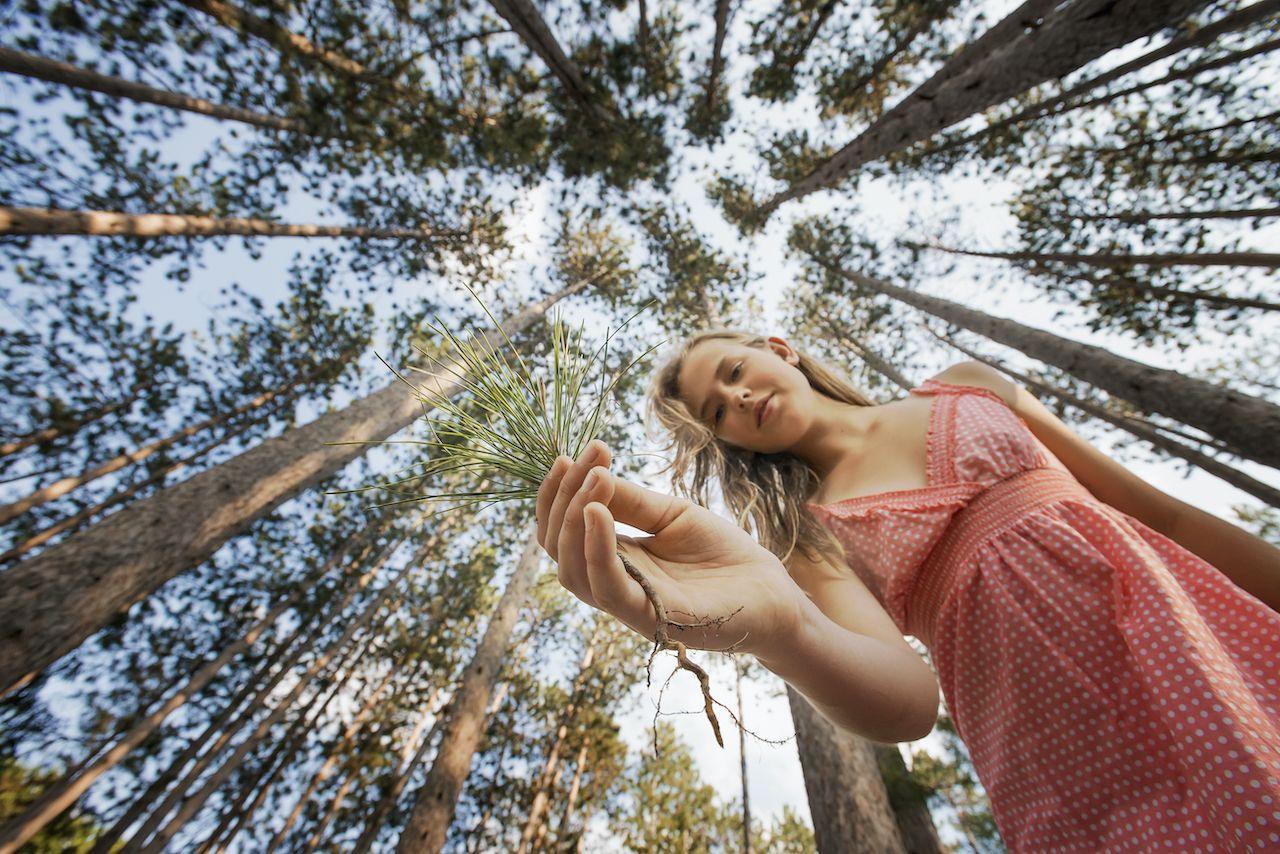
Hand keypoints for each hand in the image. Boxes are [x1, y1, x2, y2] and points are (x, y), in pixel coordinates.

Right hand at [536, 439, 809, 656]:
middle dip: (560, 499)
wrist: (770, 588)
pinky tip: (598, 513)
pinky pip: (607, 588)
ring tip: (594, 480)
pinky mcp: (650, 618)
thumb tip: (590, 476)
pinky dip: (596, 549)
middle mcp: (611, 582)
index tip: (582, 450)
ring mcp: (628, 604)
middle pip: (557, 548)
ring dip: (572, 521)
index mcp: (613, 557)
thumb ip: (630, 502)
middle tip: (583, 459)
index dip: (561, 490)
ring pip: (572, 572)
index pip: (564, 528)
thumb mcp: (670, 514)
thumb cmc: (723, 553)